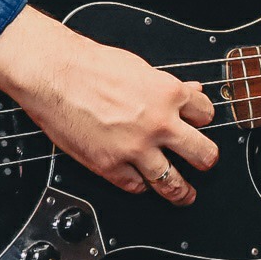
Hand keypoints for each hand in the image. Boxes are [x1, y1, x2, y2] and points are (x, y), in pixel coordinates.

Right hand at [0, 6, 217, 203]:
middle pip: (203, 154)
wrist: (54, 74)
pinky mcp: (110, 166)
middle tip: (204, 162)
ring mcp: (135, 149)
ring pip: (173, 183)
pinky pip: (136, 186)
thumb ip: (167, 86)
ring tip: (185, 194)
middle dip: (206, 159)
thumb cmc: (90, 65)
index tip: (198, 125)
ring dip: (182, 191)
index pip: (206, 115)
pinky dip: (140, 185)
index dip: (203, 120)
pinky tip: (141, 182)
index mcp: (168, 95)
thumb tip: (190, 93)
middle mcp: (158, 125)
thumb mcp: (139, 67)